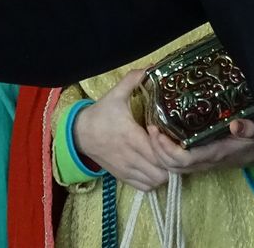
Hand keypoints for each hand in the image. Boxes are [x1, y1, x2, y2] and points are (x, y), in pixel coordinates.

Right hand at [72, 70, 169, 191]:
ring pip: (156, 181)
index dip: (168, 147)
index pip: (158, 152)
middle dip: (171, 162)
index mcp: (130, 136)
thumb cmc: (100, 114)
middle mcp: (130, 156)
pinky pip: (145, 187)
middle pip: (161, 171)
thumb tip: (151, 67)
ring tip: (166, 157)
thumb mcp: (115, 94)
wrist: (79, 133)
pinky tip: (155, 167)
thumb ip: (133, 80)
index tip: (170, 136)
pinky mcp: (123, 177)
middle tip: (174, 148)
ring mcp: (126, 169)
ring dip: (164, 172)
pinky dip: (154, 180)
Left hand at [147, 117, 253, 175]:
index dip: (167, 149)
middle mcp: (205, 161)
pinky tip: (160, 135)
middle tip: (149, 127)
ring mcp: (201, 162)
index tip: (156, 130)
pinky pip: (178, 161)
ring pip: (173, 166)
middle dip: (157, 150)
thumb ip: (248, 128)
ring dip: (159, 151)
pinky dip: (165, 151)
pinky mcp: (200, 159)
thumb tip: (236, 125)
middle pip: (173, 165)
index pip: (185, 159)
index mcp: (215, 154)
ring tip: (151, 129)